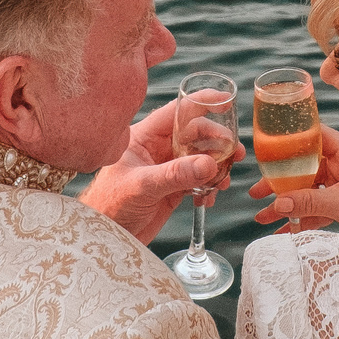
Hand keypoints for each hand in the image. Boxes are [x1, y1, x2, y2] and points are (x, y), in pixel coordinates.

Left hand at [82, 97, 243, 245]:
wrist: (104, 238)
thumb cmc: (110, 206)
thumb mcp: (142, 187)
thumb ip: (175, 174)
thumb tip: (210, 164)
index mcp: (144, 137)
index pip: (176, 112)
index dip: (201, 102)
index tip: (225, 100)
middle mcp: (157, 149)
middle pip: (195, 134)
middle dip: (217, 142)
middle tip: (233, 153)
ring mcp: (166, 169)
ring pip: (200, 158)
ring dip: (216, 167)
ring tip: (223, 181)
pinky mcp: (173, 189)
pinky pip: (199, 180)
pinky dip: (209, 187)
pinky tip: (208, 199)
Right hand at [249, 124, 338, 231]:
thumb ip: (309, 202)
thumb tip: (278, 203)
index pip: (318, 137)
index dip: (294, 139)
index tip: (271, 146)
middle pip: (306, 166)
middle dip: (282, 181)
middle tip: (258, 191)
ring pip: (308, 189)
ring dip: (287, 203)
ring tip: (263, 216)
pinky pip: (315, 206)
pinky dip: (300, 217)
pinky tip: (282, 229)